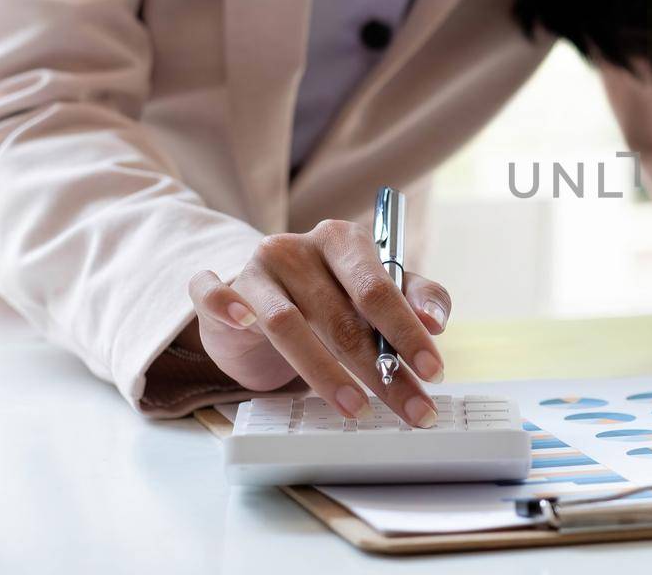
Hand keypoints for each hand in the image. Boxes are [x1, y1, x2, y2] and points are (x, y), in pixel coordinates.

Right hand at [187, 221, 453, 426]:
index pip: (380, 289)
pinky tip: (246, 325)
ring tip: (356, 410)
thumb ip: (415, 298)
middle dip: (382, 371)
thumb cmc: (327, 298)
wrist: (257, 302)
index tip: (433, 372)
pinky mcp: (218, 291)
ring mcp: (256, 269)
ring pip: (289, 324)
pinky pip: (214, 296)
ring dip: (325, 373)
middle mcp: (299, 249)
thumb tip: (437, 322)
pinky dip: (227, 306)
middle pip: (342, 315)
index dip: (409, 333)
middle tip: (411, 409)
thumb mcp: (374, 294)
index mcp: (343, 241)